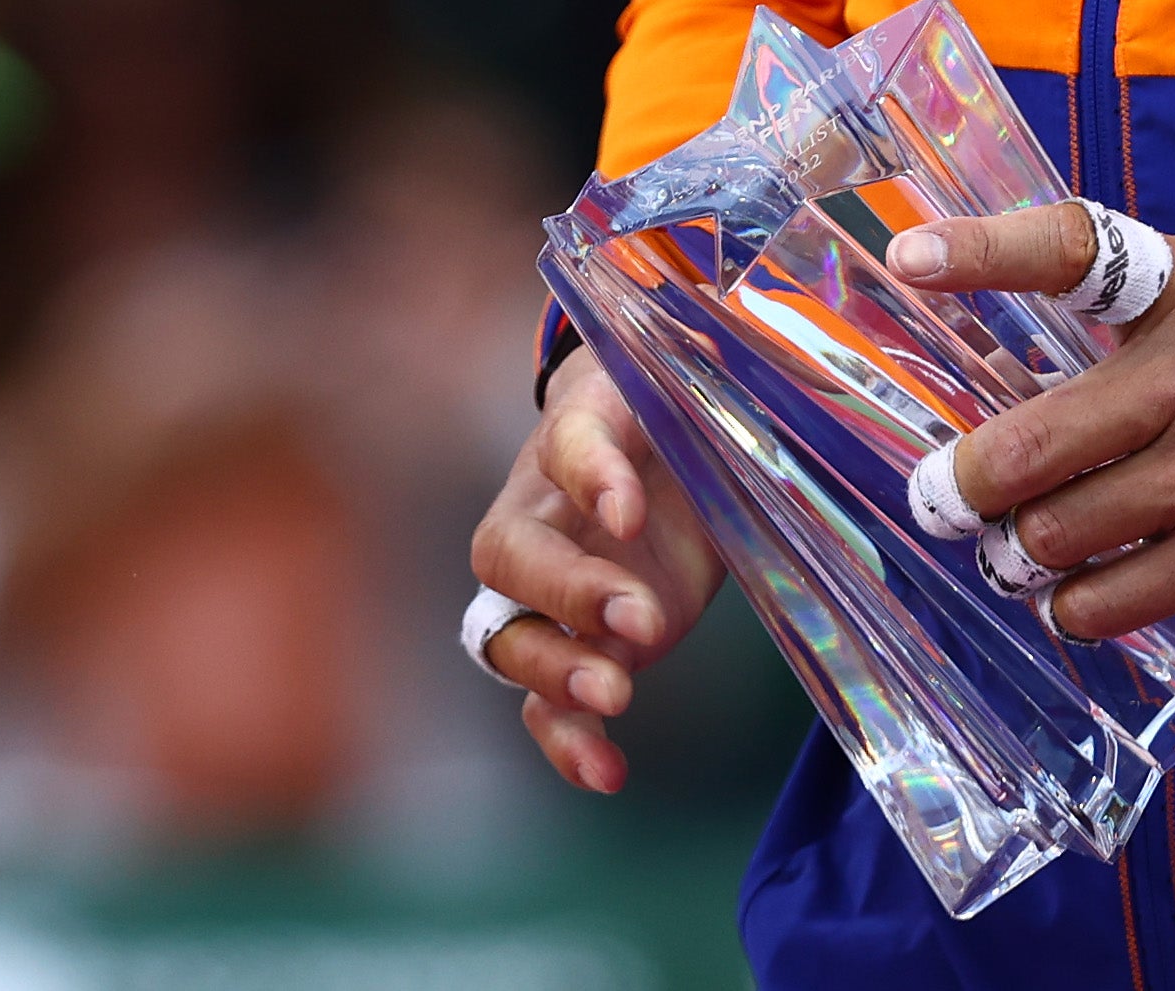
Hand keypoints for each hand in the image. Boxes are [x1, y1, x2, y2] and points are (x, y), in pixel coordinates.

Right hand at [468, 347, 723, 792]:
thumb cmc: (661, 423)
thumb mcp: (662, 401)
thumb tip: (627, 508)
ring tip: (614, 697)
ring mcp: (555, 597)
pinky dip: (569, 741)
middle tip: (636, 620)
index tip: (630, 509)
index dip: (592, 476)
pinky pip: (551, 704)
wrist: (664, 454)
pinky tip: (607, 774)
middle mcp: (540, 524)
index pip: (569, 448)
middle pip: (510, 561)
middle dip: (567, 594)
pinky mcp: (589, 648)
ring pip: (515, 640)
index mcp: (567, 444)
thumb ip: (645, 436)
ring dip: (556, 672)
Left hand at [910, 206, 1174, 639]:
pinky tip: (1075, 593)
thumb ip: (1113, 318)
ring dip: (1019, 554)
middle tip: (941, 500)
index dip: (984, 250)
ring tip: (1017, 550)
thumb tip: (984, 360)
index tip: (911, 258)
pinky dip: (1073, 605)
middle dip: (965, 487)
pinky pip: (1110, 599)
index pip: (1073, 249)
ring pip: (1058, 535)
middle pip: (1030, 448)